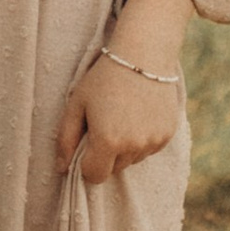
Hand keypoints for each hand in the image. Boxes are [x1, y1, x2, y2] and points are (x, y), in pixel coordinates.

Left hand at [56, 0, 193, 185]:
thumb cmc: (104, 78)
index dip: (87, 163)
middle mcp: (133, 146)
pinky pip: (149, 149)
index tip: (87, 143)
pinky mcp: (168, 135)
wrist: (143, 54)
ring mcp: (153, 141)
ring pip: (133, 159)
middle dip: (106, 154)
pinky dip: (142, 138)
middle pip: (114, 169)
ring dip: (125, 147)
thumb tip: (61, 169)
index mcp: (107, 141)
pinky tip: (139, 114)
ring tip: (123, 115)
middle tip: (105, 122)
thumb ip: (65, 139)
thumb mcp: (77, 104)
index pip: (94, 176)